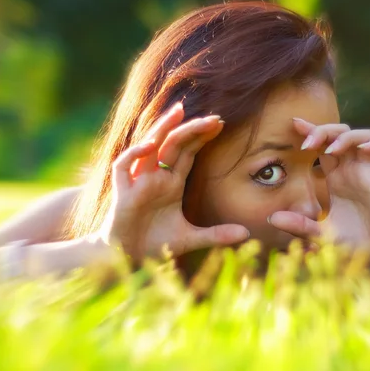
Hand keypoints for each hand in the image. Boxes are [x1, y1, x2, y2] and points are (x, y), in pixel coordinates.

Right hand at [95, 103, 249, 264]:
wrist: (127, 258)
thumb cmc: (154, 243)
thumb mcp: (190, 238)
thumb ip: (217, 235)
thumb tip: (247, 233)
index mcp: (171, 183)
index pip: (188, 152)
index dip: (202, 137)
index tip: (221, 124)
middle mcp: (156, 177)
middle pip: (173, 144)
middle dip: (192, 129)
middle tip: (214, 117)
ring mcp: (138, 182)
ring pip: (149, 146)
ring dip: (163, 128)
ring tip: (179, 112)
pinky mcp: (122, 192)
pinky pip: (124, 165)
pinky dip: (135, 154)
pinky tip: (150, 146)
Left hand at [268, 118, 369, 258]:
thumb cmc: (356, 242)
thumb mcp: (321, 234)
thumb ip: (299, 226)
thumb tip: (271, 218)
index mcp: (337, 177)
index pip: (324, 145)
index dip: (312, 131)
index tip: (294, 124)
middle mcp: (354, 170)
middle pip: (342, 133)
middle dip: (326, 130)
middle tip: (309, 142)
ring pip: (366, 136)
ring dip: (348, 136)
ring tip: (333, 150)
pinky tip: (364, 151)